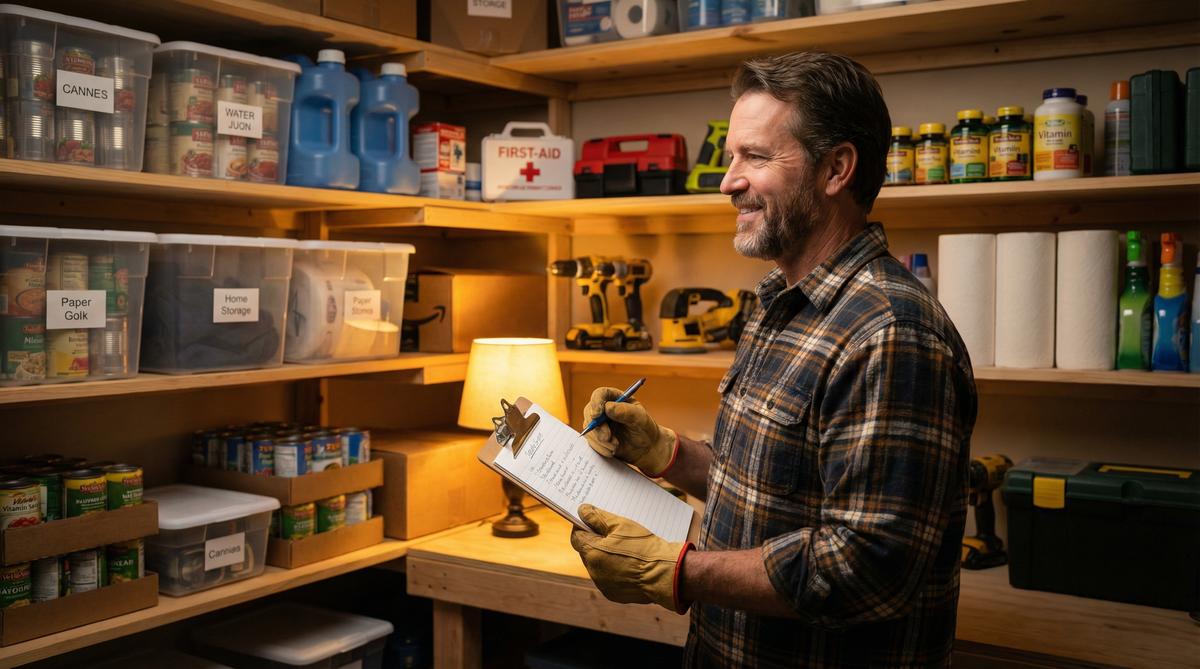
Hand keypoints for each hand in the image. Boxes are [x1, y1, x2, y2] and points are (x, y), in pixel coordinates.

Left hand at [570, 504, 691, 612]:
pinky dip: (614, 571)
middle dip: (597, 543)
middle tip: (614, 535)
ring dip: (605, 557)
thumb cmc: (643, 546)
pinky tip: (629, 564)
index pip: (577, 536)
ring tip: (625, 550)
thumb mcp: (620, 525)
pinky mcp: (613, 594)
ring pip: (598, 566)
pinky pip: (608, 579)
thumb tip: (582, 511)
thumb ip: (597, 517)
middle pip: (587, 551)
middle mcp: (593, 571)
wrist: (664, 573)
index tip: (593, 521)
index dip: (583, 527)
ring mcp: (603, 584)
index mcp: (591, 552)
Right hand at [582, 387, 677, 476]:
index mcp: (615, 398)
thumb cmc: (645, 428)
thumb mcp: (640, 418)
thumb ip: (625, 411)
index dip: (596, 402)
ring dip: (600, 440)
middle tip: (607, 438)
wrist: (646, 448)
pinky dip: (600, 447)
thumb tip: (607, 407)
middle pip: (589, 412)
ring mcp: (599, 423)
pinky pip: (591, 441)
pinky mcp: (597, 436)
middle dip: (597, 427)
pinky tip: (612, 451)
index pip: (600, 394)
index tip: (597, 415)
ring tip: (615, 446)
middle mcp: (604, 408)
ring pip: (589, 429)